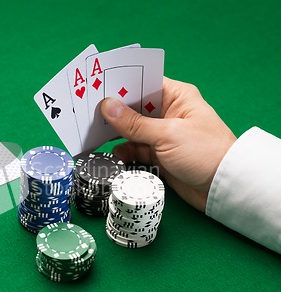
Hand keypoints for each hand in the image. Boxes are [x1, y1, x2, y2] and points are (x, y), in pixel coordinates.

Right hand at [100, 77, 236, 210]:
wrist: (223, 188)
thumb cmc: (203, 152)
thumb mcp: (167, 134)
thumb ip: (134, 123)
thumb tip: (107, 106)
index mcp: (176, 97)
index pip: (144, 83)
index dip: (121, 85)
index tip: (97, 88)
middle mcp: (168, 113)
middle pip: (134, 108)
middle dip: (114, 113)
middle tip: (89, 114)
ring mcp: (162, 135)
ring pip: (132, 130)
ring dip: (117, 135)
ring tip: (96, 137)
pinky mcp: (158, 155)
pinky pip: (135, 150)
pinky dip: (125, 153)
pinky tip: (116, 157)